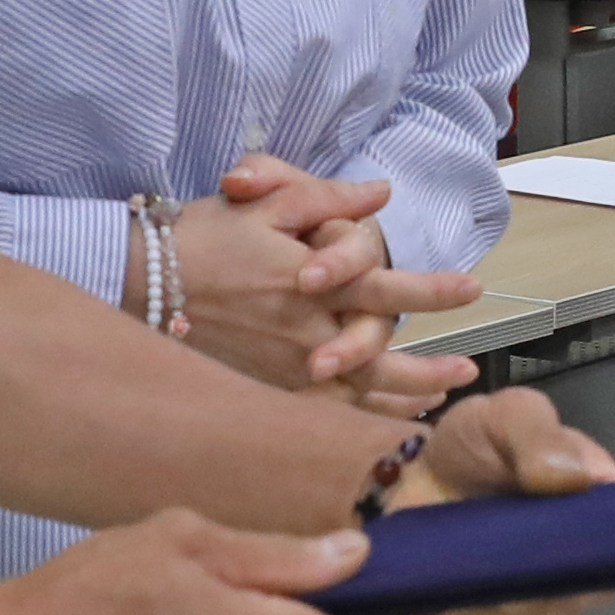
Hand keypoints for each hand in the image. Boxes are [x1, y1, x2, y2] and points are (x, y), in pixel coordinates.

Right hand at [173, 154, 476, 392]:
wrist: (139, 283)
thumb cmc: (202, 238)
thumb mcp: (265, 202)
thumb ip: (325, 197)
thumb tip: (380, 192)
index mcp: (315, 283)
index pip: (388, 288)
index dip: (434, 291)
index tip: (474, 289)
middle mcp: (307, 334)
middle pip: (384, 362)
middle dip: (430, 370)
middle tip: (466, 374)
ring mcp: (286, 370)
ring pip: (356, 396)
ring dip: (400, 401)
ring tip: (435, 405)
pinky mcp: (263, 389)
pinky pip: (321, 412)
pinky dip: (353, 419)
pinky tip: (372, 422)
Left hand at [392, 385, 614, 614]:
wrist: (419, 480)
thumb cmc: (475, 444)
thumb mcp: (507, 415)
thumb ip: (538, 431)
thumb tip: (574, 477)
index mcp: (604, 499)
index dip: (608, 533)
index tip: (564, 521)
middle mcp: (590, 556)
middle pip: (595, 582)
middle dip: (550, 562)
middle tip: (505, 532)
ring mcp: (554, 596)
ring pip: (553, 610)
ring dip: (513, 584)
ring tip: (476, 545)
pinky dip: (482, 604)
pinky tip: (462, 572)